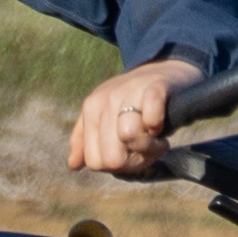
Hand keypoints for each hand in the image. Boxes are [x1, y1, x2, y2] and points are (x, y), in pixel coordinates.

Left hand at [68, 55, 201, 178]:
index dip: (117, 164)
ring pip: (127, 136)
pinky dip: (158, 126)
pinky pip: (151, 118)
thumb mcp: (105, 119)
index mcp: (91, 109)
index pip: (94, 162)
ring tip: (154, 135)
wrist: (165, 72)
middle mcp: (107, 98)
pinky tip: (160, 124)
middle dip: (133, 159)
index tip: (129, 150)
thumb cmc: (134, 104)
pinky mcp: (155, 87)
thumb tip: (72, 165)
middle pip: (111, 157)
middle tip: (144, 144)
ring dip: (148, 145)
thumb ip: (85, 141)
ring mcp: (130, 91)